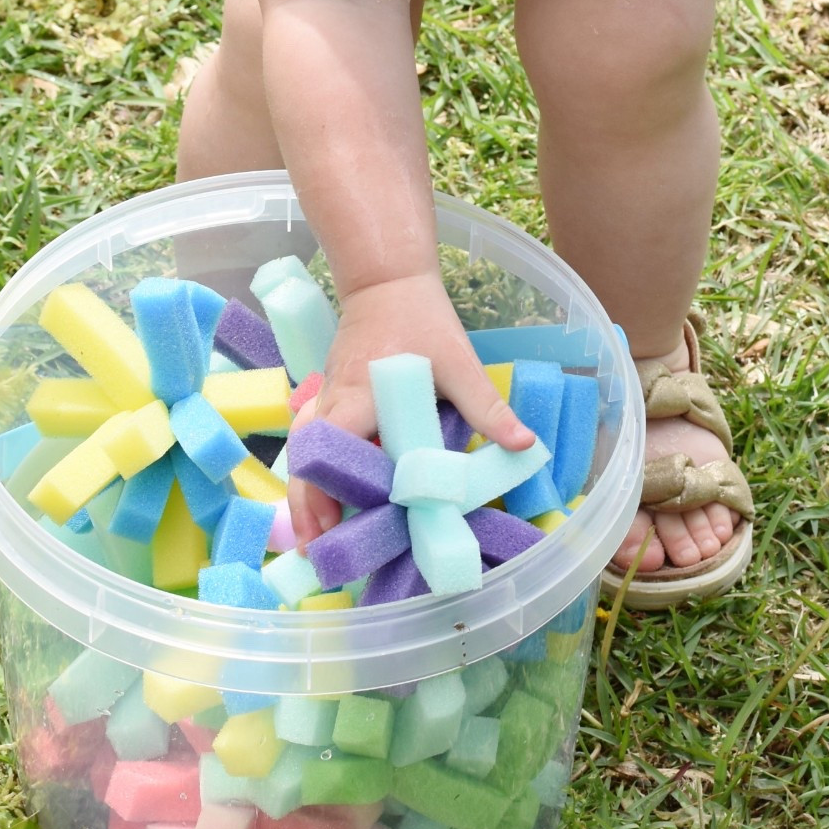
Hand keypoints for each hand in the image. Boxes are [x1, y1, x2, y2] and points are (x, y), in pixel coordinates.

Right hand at [286, 272, 534, 544]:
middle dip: (306, 502)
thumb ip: (487, 407)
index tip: (337, 523)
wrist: (386, 280)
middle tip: (315, 549)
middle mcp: (335, 400)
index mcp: (363, 395)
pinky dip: (311, 470)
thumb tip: (525, 445)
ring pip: (303, 451)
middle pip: (307, 457)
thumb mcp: (459, 362)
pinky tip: (322, 498)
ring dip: (304, 491)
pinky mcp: (328, 398)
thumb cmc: (421, 319)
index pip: (335, 444)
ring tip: (313, 536)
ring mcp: (326, 398)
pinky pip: (311, 440)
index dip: (329, 485)